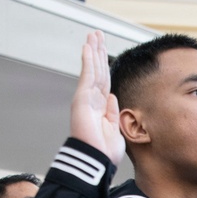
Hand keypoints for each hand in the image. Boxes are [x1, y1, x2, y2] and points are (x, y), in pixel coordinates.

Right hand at [71, 31, 124, 165]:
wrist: (96, 162)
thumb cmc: (104, 153)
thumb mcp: (115, 130)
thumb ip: (113, 112)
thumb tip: (112, 97)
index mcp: (101, 109)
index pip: (104, 82)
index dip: (105, 66)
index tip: (104, 52)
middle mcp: (92, 102)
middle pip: (97, 72)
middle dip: (98, 53)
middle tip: (97, 35)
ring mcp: (86, 99)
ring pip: (92, 70)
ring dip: (93, 51)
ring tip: (93, 35)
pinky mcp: (81, 99)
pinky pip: (87, 75)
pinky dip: (87, 60)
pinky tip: (87, 47)